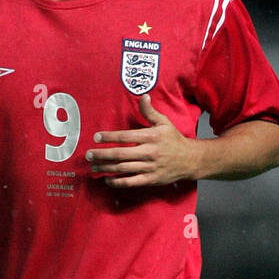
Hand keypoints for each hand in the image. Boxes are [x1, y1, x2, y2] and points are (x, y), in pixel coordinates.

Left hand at [85, 94, 207, 187]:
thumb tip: (143, 96)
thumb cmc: (174, 139)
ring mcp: (149, 167)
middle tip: (88, 154)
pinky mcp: (150, 179)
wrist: (190, 160)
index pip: (125, 136)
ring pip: (123, 168)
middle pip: (120, 154)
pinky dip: (118, 181)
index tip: (96, 137)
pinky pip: (131, 182)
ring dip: (106, 168)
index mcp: (150, 136)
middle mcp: (149, 152)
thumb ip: (150, 111)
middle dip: (102, 154)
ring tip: (93, 166)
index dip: (108, 137)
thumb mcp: (164, 122)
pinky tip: (107, 179)